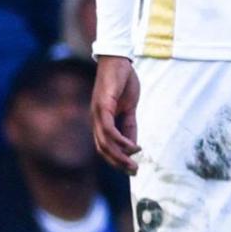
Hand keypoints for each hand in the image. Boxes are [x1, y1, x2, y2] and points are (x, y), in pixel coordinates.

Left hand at [92, 54, 141, 170]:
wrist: (118, 60)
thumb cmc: (123, 82)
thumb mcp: (130, 108)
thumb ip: (130, 125)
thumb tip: (133, 145)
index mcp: (101, 121)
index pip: (105, 147)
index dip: (116, 160)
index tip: (132, 169)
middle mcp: (96, 120)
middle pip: (103, 149)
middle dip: (118, 163)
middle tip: (134, 171)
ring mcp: (97, 113)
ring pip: (104, 142)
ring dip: (119, 156)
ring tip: (134, 163)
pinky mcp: (102, 105)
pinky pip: (109, 129)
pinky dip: (120, 140)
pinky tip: (132, 146)